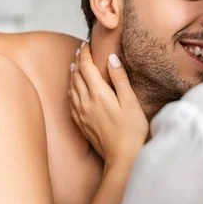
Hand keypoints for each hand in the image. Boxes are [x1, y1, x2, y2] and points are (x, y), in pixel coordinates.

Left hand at [68, 43, 147, 167]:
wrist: (122, 159)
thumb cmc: (131, 131)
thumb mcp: (130, 101)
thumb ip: (120, 78)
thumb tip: (111, 57)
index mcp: (98, 94)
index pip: (86, 67)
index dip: (85, 53)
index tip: (87, 44)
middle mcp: (86, 102)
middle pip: (76, 75)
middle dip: (78, 60)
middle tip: (80, 50)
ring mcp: (81, 114)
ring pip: (71, 88)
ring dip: (72, 74)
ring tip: (74, 65)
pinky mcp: (81, 124)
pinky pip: (70, 102)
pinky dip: (70, 90)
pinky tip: (72, 90)